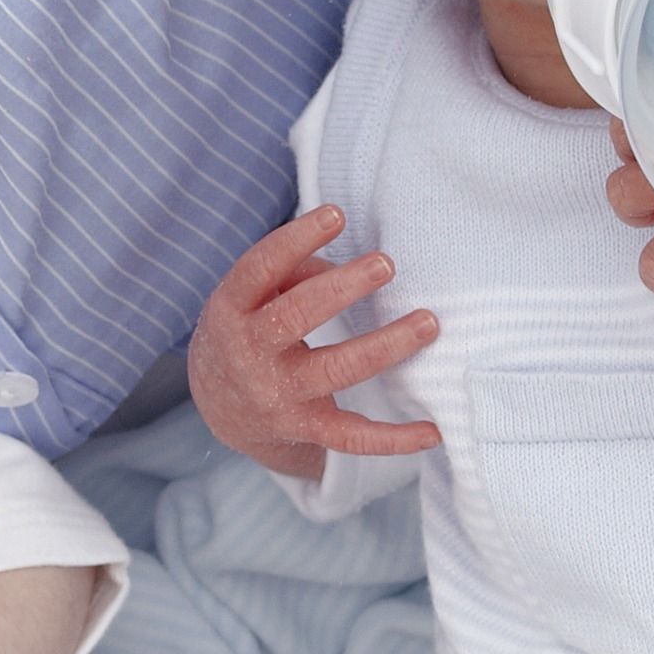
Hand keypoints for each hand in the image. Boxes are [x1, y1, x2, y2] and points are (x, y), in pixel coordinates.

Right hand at [193, 204, 442, 479]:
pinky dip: (394, 439)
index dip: (294, 240)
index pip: (258, 269)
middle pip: (295, 318)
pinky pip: (352, 437)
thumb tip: (349, 270)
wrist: (221, 406)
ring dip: (385, 346)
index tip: (336, 214)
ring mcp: (277, 395)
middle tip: (386, 264)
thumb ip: (294, 272)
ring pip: (335, 371)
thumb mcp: (252, 296)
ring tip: (428, 322)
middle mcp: (249, 353)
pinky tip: (432, 431)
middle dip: (342, 289)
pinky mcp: (304, 429)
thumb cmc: (249, 328)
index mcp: (230, 310)